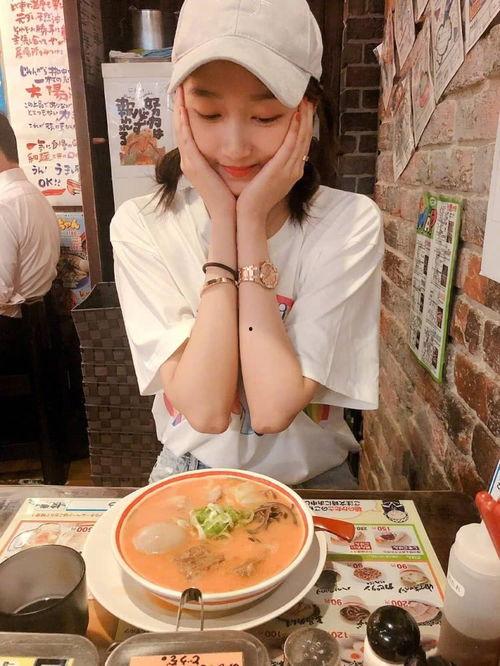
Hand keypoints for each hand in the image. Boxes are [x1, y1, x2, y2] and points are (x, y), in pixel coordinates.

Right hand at [174, 86, 235, 219]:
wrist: (231, 215)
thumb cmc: (234, 196)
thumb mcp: (229, 172)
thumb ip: (228, 158)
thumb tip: (239, 144)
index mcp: (198, 162)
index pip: (190, 132)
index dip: (187, 113)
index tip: (189, 94)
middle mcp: (190, 160)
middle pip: (181, 127)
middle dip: (179, 105)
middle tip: (180, 83)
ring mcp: (189, 162)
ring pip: (180, 129)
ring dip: (178, 107)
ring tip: (178, 87)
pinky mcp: (193, 164)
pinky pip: (185, 137)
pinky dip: (181, 121)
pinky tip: (181, 105)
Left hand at [236, 99, 313, 223]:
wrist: (251, 215)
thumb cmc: (253, 199)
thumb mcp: (266, 180)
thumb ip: (270, 166)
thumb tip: (268, 154)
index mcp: (293, 172)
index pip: (303, 144)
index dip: (305, 126)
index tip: (305, 110)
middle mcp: (295, 170)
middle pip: (306, 139)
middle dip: (308, 118)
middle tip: (309, 99)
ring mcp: (290, 170)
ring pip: (302, 139)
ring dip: (305, 119)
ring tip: (305, 101)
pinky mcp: (281, 169)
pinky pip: (292, 145)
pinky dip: (296, 129)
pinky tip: (296, 115)